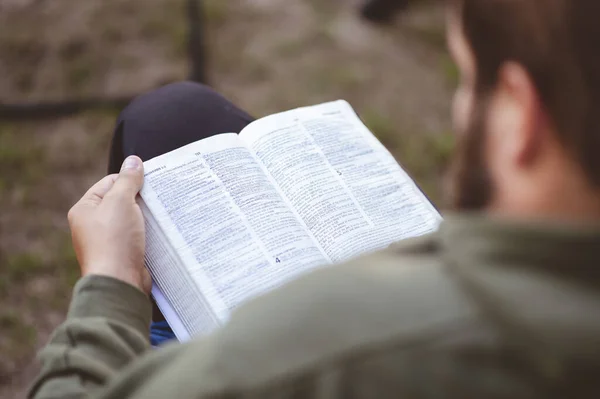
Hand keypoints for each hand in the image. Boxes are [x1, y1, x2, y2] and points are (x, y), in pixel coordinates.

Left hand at [68, 156, 150, 293]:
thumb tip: (134, 161)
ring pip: (133, 220)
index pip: (110, 182)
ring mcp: (109, 241)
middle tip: (160, 197)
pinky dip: (150, 233)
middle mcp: (93, 225)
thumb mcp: (121, 202)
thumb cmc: (115, 240)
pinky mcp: (124, 254)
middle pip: (122, 201)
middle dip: (141, 199)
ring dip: (147, 217)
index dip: (130, 180)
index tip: (151, 181)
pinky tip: (161, 231)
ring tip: (162, 214)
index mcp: (85, 209)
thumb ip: (128, 180)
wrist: (120, 282)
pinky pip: (139, 237)